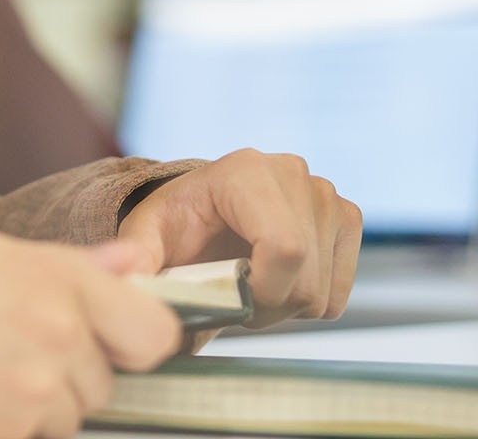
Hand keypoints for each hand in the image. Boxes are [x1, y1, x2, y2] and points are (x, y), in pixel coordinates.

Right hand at [0, 227, 180, 438]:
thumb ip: (68, 263)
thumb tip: (132, 266)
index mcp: (56, 283)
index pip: (153, 332)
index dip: (132, 339)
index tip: (109, 341)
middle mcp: (52, 339)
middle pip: (102, 383)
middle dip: (63, 374)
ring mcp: (26, 398)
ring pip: (63, 421)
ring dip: (29, 409)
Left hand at [116, 148, 362, 325]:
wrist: (205, 209)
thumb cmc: (177, 222)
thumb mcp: (146, 235)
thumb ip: (135, 257)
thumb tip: (130, 281)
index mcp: (246, 171)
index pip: (285, 248)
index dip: (264, 291)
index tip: (235, 299)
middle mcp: (293, 173)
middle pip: (305, 278)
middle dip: (267, 306)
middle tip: (235, 295)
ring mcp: (325, 194)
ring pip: (322, 293)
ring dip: (284, 305)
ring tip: (252, 281)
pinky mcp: (346, 217)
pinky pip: (339, 293)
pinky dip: (308, 300)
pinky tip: (278, 277)